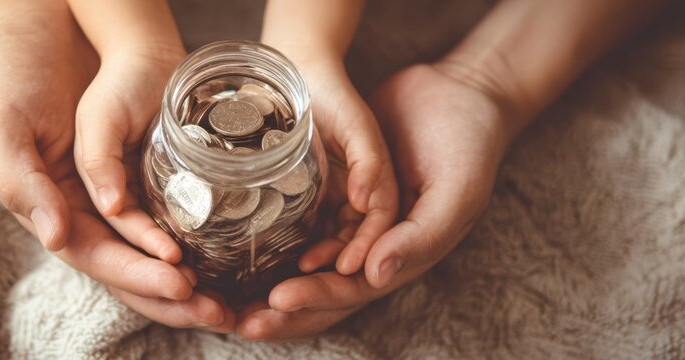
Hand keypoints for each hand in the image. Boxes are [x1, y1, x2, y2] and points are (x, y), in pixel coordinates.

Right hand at [0, 3, 222, 329]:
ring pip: (151, 239)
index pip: (94, 255)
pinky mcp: (135, 157)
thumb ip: (25, 182)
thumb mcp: (3, 124)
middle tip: (217, 310)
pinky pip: (165, 200)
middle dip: (169, 291)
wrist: (39, 16)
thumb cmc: (8, 66)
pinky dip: (190, 225)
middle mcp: (79, 199)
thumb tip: (56, 238)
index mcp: (44, 202)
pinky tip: (222, 244)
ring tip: (226, 294)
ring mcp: (110, 180)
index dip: (135, 275)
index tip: (179, 285)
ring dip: (185, 269)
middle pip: (128, 260)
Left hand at [237, 63, 513, 339]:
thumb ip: (420, 237)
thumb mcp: (456, 192)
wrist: (460, 93)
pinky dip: (280, 237)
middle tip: (239, 319)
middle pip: (323, 288)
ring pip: (310, 260)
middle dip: (284, 308)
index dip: (315, 300)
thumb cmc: (469, 144)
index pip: (352, 290)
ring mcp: (357, 219)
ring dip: (273, 281)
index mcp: (404, 254)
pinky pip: (307, 221)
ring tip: (232, 297)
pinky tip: (246, 243)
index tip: (276, 300)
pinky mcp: (341, 191)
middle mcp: (376, 245)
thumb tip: (373, 275)